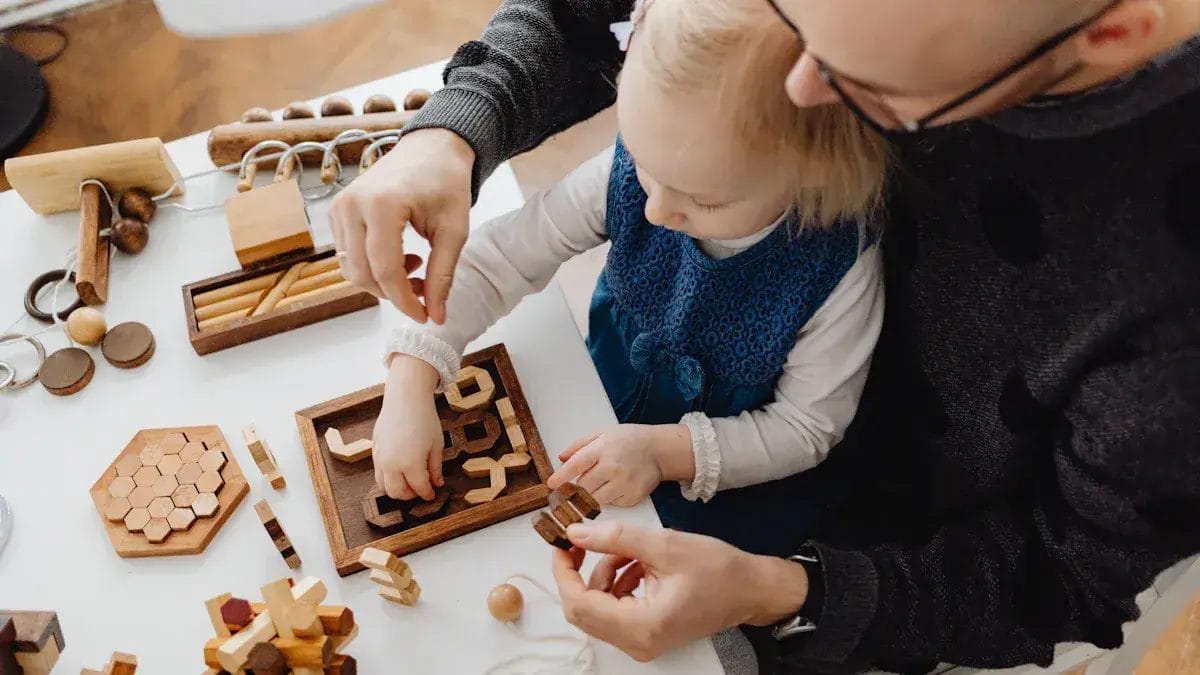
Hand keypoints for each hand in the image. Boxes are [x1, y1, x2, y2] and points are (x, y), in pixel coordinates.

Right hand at [329, 128, 475, 324]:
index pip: (386, 271)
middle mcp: (352, 204)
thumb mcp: (455, 231)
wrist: (431, 148)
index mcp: (382, 204)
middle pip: (362, 274)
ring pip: (351, 268)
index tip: (424, 316)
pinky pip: (347, 255)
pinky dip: (372, 267)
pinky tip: (400, 255)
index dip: (405, 301)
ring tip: (416, 268)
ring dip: (382, 282)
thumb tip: (436, 316)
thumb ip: (443, 275)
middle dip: (393, 294)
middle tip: (425, 290)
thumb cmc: (446, 183)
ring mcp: (339, 206)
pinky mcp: (337, 211)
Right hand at [372, 355, 444, 499]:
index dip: (427, 494)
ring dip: (396, 488)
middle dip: (410, 495)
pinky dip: (388, 477)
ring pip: (383, 486)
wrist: (405, 397)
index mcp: (410, 463)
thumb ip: (435, 467)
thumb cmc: (424, 418)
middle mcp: (392, 463)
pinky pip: (378, 472)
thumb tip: (436, 483)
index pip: (419, 488)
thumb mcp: (436, 444)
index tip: (432, 494)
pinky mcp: (374, 450)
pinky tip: (400, 469)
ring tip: (409, 481)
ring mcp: (380, 457)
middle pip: (397, 493)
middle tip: (420, 489)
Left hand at [548, 424, 693, 506]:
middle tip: (575, 487)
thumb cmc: (629, 440)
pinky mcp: (632, 498)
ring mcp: (624, 484)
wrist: (658, 451)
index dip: (561, 477)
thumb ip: (579, 445)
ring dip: (590, 496)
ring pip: (595, 500)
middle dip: (576, 488)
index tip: (551, 485)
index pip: (576, 465)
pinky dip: (608, 499)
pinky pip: (611, 505)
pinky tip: (614, 488)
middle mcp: (613, 467)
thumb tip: (560, 459)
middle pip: (583, 487)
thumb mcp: (603, 433)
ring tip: (598, 485)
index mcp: (603, 448)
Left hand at [552, 521, 808, 661]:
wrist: (752, 589)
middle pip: (585, 609)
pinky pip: (615, 607)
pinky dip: (617, 581)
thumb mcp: (664, 545)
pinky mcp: (647, 632)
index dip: (563, 572)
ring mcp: (642, 640)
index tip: (561, 543)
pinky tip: (637, 561)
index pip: (580, 604)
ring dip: (603, 572)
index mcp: (641, 626)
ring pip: (599, 605)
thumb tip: (576, 534)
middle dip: (580, 571)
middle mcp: (637, 642)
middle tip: (583, 539)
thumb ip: (615, 538)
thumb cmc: (719, 571)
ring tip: (628, 548)